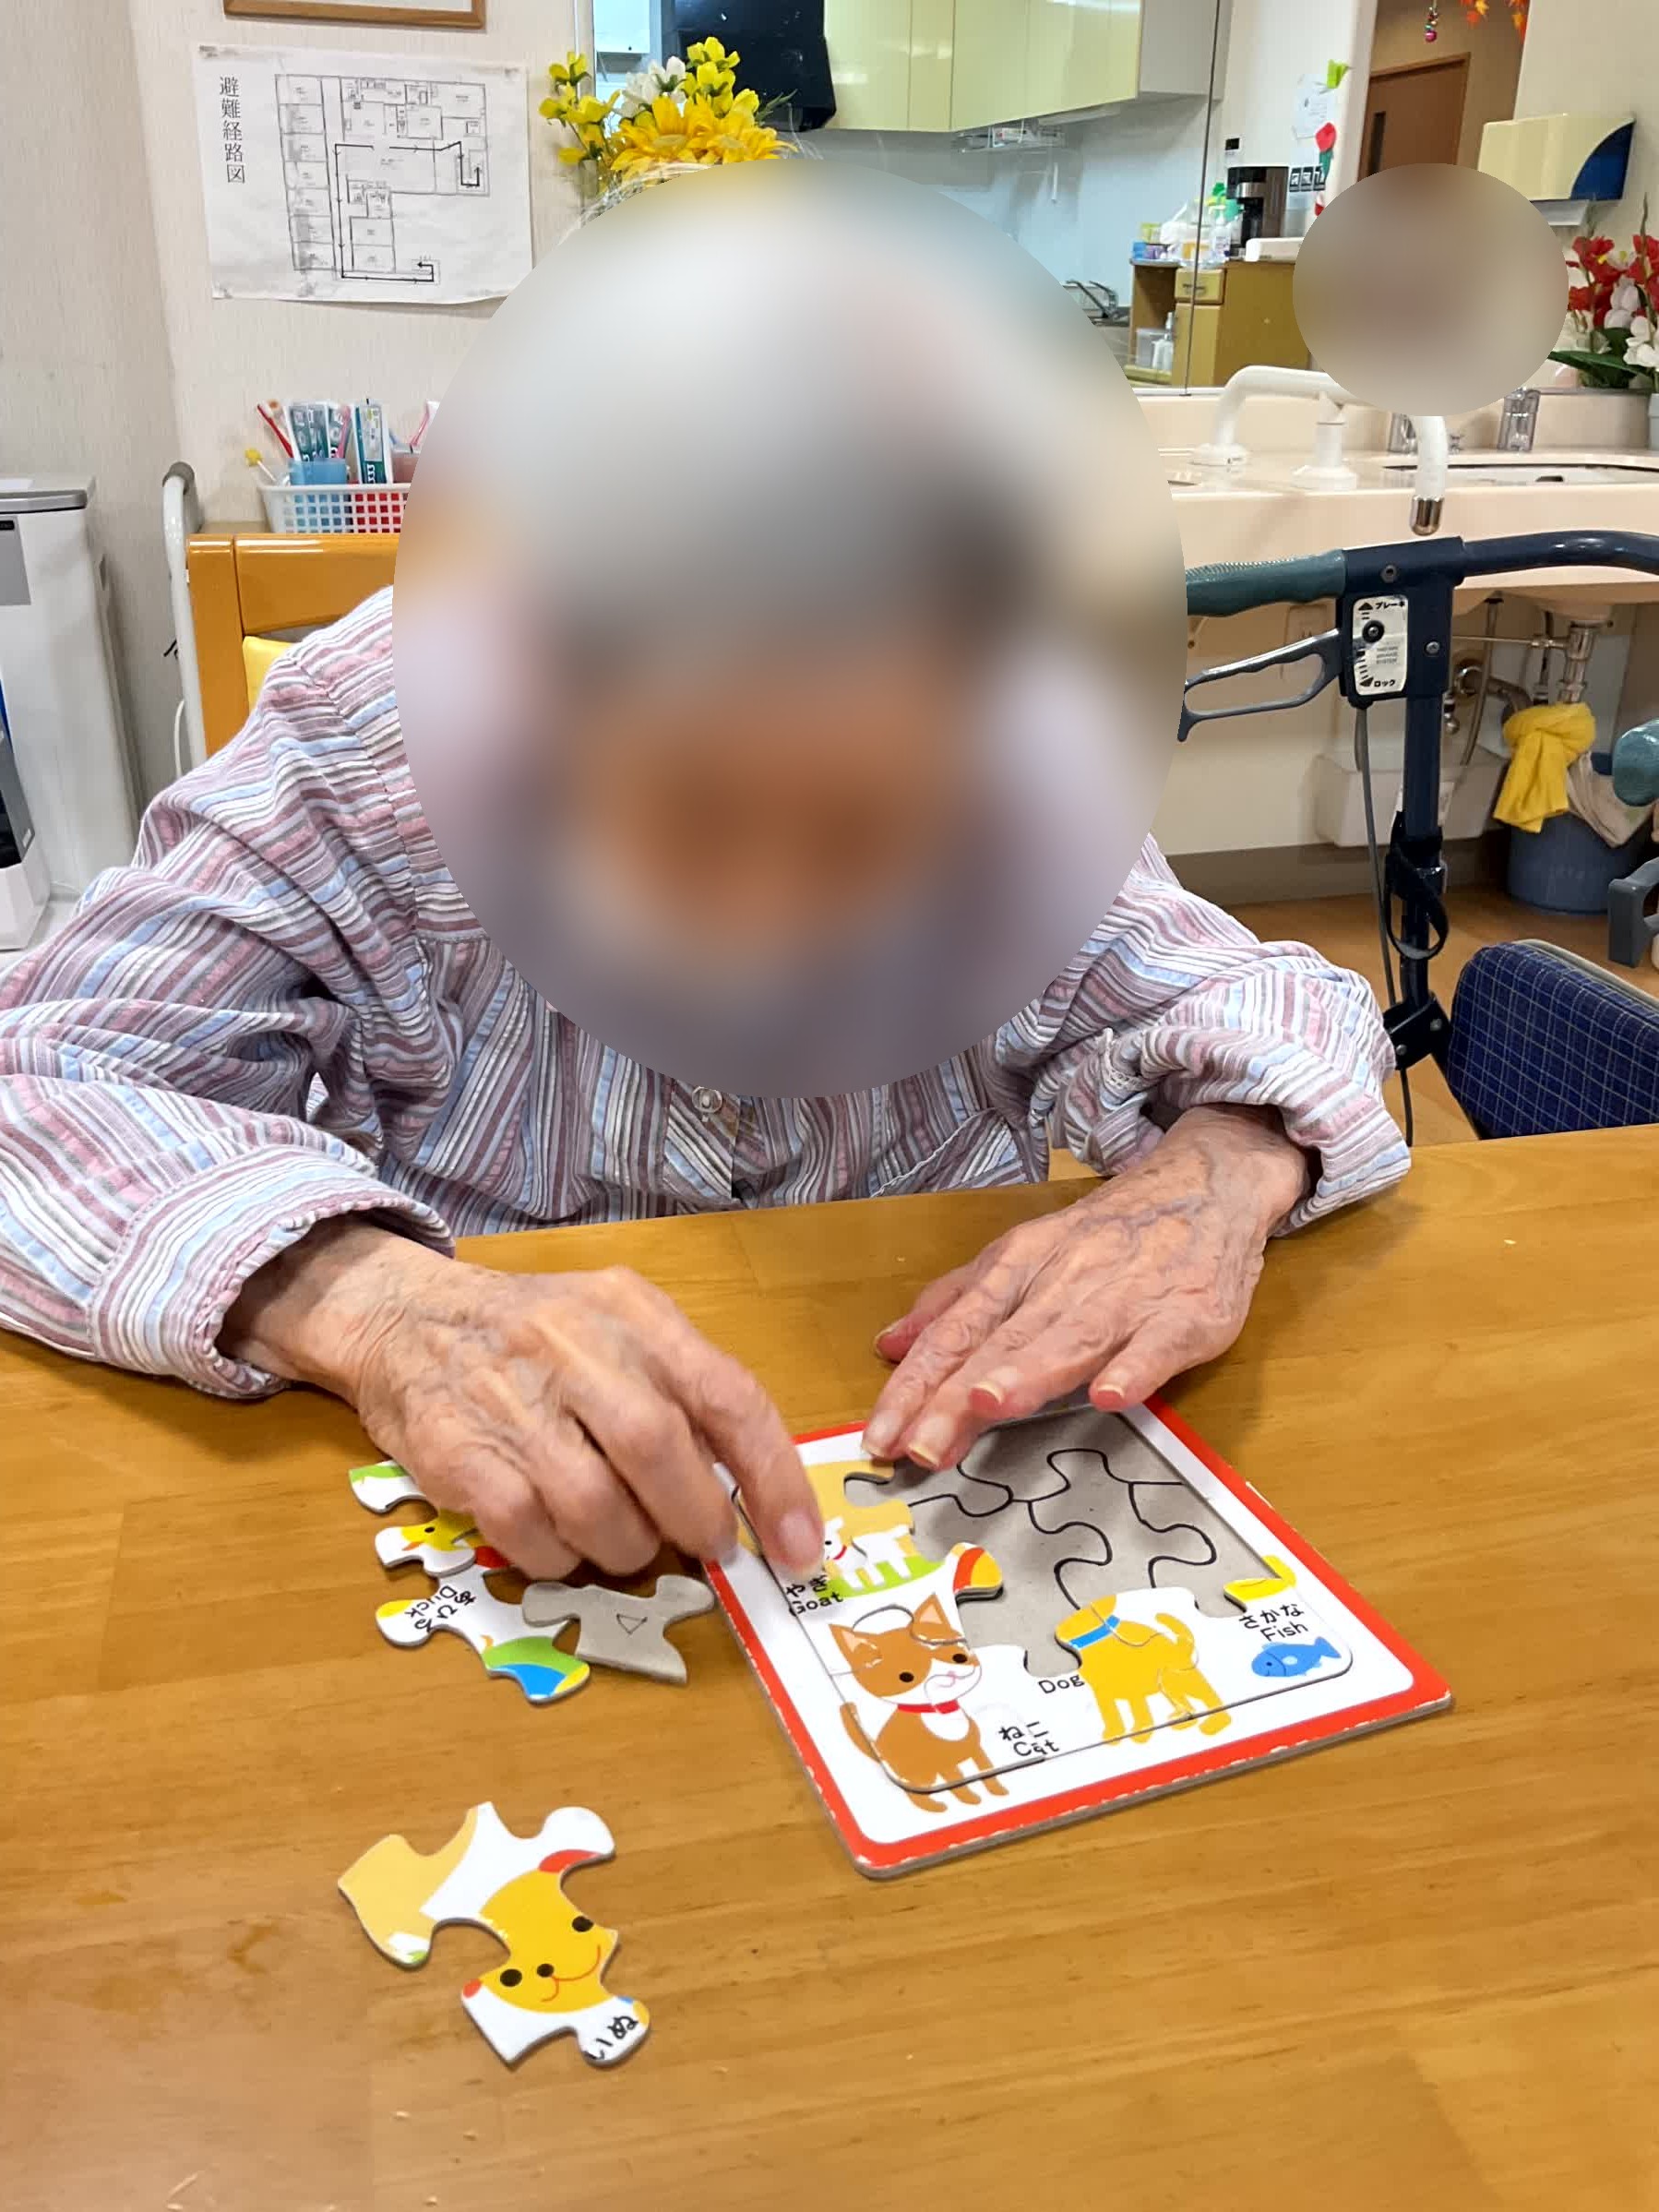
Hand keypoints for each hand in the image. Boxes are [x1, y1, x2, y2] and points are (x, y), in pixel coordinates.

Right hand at [222, 1220, 822, 1581]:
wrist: (406, 1318)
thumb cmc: (535, 1335)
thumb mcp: (619, 1327)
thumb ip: (684, 1389)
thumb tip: (753, 1489)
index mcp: (632, 1312)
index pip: (726, 1395)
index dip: (774, 1479)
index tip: (802, 1545)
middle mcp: (573, 1345)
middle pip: (660, 1450)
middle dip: (697, 1518)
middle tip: (706, 1545)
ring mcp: (510, 1398)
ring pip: (597, 1505)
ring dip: (628, 1546)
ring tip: (627, 1540)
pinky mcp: (456, 1452)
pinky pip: (531, 1534)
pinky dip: (562, 1557)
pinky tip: (564, 1542)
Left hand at [861, 1105, 1310, 1469]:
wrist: (1207, 1186)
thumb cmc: (1108, 1235)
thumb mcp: (1025, 1253)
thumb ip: (958, 1301)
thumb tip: (891, 1345)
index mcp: (1021, 1264)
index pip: (956, 1329)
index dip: (916, 1383)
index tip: (881, 1435)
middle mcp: (1066, 1278)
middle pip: (1003, 1342)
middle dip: (956, 1396)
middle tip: (919, 1447)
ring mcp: (1128, 1296)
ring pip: (1070, 1338)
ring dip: (1029, 1372)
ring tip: (988, 1406)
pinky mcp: (1186, 1314)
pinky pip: (1157, 1344)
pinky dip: (1134, 1368)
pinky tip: (1109, 1396)